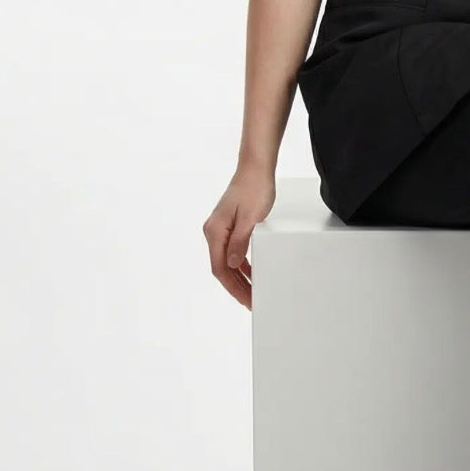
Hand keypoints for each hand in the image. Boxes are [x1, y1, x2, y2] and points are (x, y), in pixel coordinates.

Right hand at [203, 162, 276, 309]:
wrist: (256, 167)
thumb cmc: (255, 188)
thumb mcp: (251, 218)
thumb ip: (240, 242)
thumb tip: (231, 265)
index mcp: (215, 231)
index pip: (220, 268)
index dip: (234, 288)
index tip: (246, 300)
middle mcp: (213, 231)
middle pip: (222, 268)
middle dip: (237, 287)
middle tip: (252, 302)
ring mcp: (220, 228)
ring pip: (227, 261)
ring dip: (240, 278)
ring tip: (253, 292)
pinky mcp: (229, 225)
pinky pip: (232, 251)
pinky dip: (242, 264)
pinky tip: (251, 273)